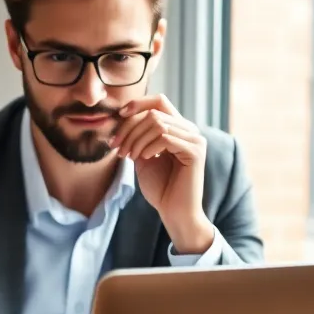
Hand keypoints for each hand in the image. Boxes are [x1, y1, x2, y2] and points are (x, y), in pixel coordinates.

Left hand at [109, 94, 214, 253]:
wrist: (174, 212)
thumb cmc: (160, 188)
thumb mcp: (142, 156)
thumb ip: (137, 136)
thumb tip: (122, 116)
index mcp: (178, 128)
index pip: (159, 101)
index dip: (138, 103)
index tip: (119, 115)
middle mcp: (189, 130)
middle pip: (154, 112)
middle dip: (130, 129)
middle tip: (118, 149)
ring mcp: (195, 140)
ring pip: (158, 123)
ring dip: (137, 140)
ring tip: (129, 157)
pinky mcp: (195, 151)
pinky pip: (165, 137)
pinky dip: (149, 147)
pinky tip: (144, 159)